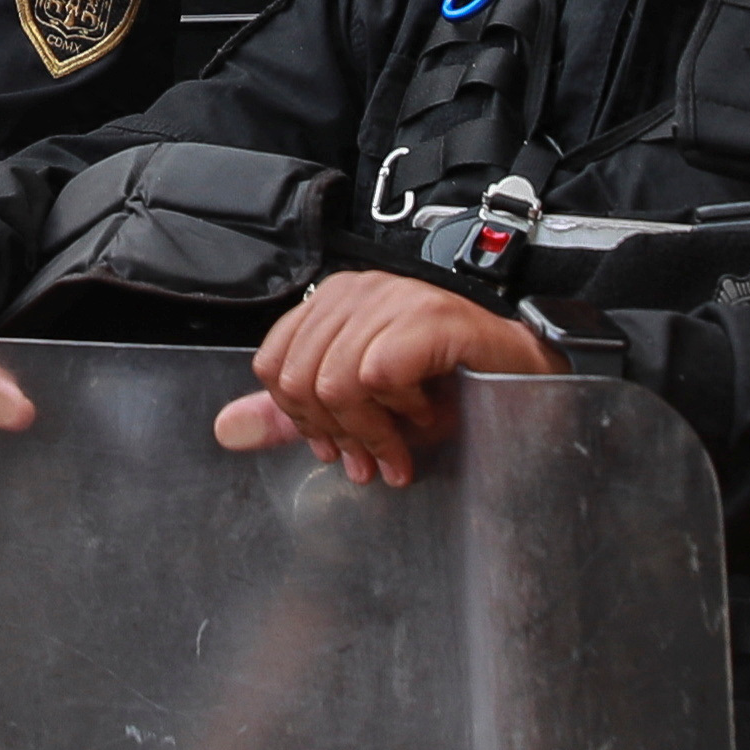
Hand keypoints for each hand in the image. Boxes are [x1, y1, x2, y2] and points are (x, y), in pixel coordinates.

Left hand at [217, 270, 552, 487]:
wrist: (523, 384)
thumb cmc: (450, 390)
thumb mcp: (360, 408)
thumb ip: (294, 416)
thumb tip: (227, 430)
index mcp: (332, 302)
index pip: (273, 365)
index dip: (302, 418)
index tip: (337, 447)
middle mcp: (359, 291)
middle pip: (299, 379)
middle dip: (338, 434)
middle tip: (375, 458)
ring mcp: (396, 299)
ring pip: (336, 382)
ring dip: (375, 431)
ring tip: (406, 444)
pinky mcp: (430, 318)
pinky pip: (378, 374)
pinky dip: (403, 411)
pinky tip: (428, 415)